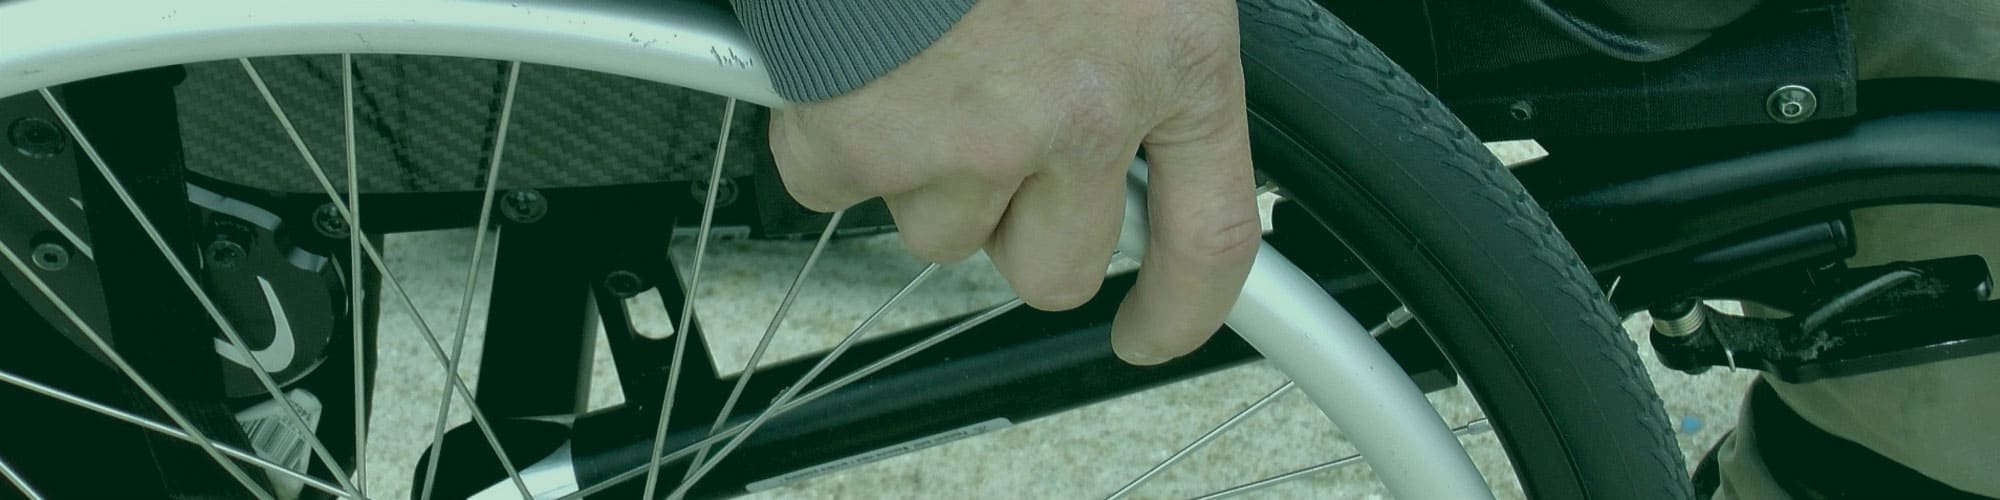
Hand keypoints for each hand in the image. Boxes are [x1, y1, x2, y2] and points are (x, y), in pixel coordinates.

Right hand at [769, 0, 1256, 364]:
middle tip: (989, 146)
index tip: (1150, 330)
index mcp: (1175, 56)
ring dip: (923, 169)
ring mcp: (970, 136)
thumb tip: (1135, 113)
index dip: (1181, 307)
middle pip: (1053, 266)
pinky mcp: (859, 137)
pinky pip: (833, 187)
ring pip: (939, 232)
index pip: (1209, 237)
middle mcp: (1084, 115)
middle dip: (1018, 225)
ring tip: (915, 64)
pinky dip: (829, 136)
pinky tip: (849, 64)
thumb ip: (1146, 37)